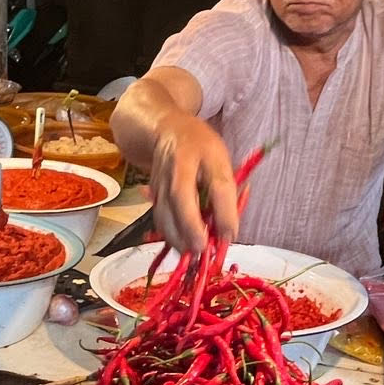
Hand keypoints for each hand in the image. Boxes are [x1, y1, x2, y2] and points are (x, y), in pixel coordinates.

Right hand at [148, 111, 238, 253]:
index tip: (230, 235)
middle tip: (203, 250)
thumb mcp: (221, 158)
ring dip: (178, 237)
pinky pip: (160, 218)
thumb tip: (228, 230)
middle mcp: (178, 166)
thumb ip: (226, 189)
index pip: (219, 183)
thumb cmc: (200, 146)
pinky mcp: (153, 193)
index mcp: (205, 153)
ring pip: (165, 212)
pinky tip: (182, 247)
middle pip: (181, 199)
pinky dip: (170, 235)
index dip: (225, 212)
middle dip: (191, 228)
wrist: (165, 130)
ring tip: (193, 254)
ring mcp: (161, 179)